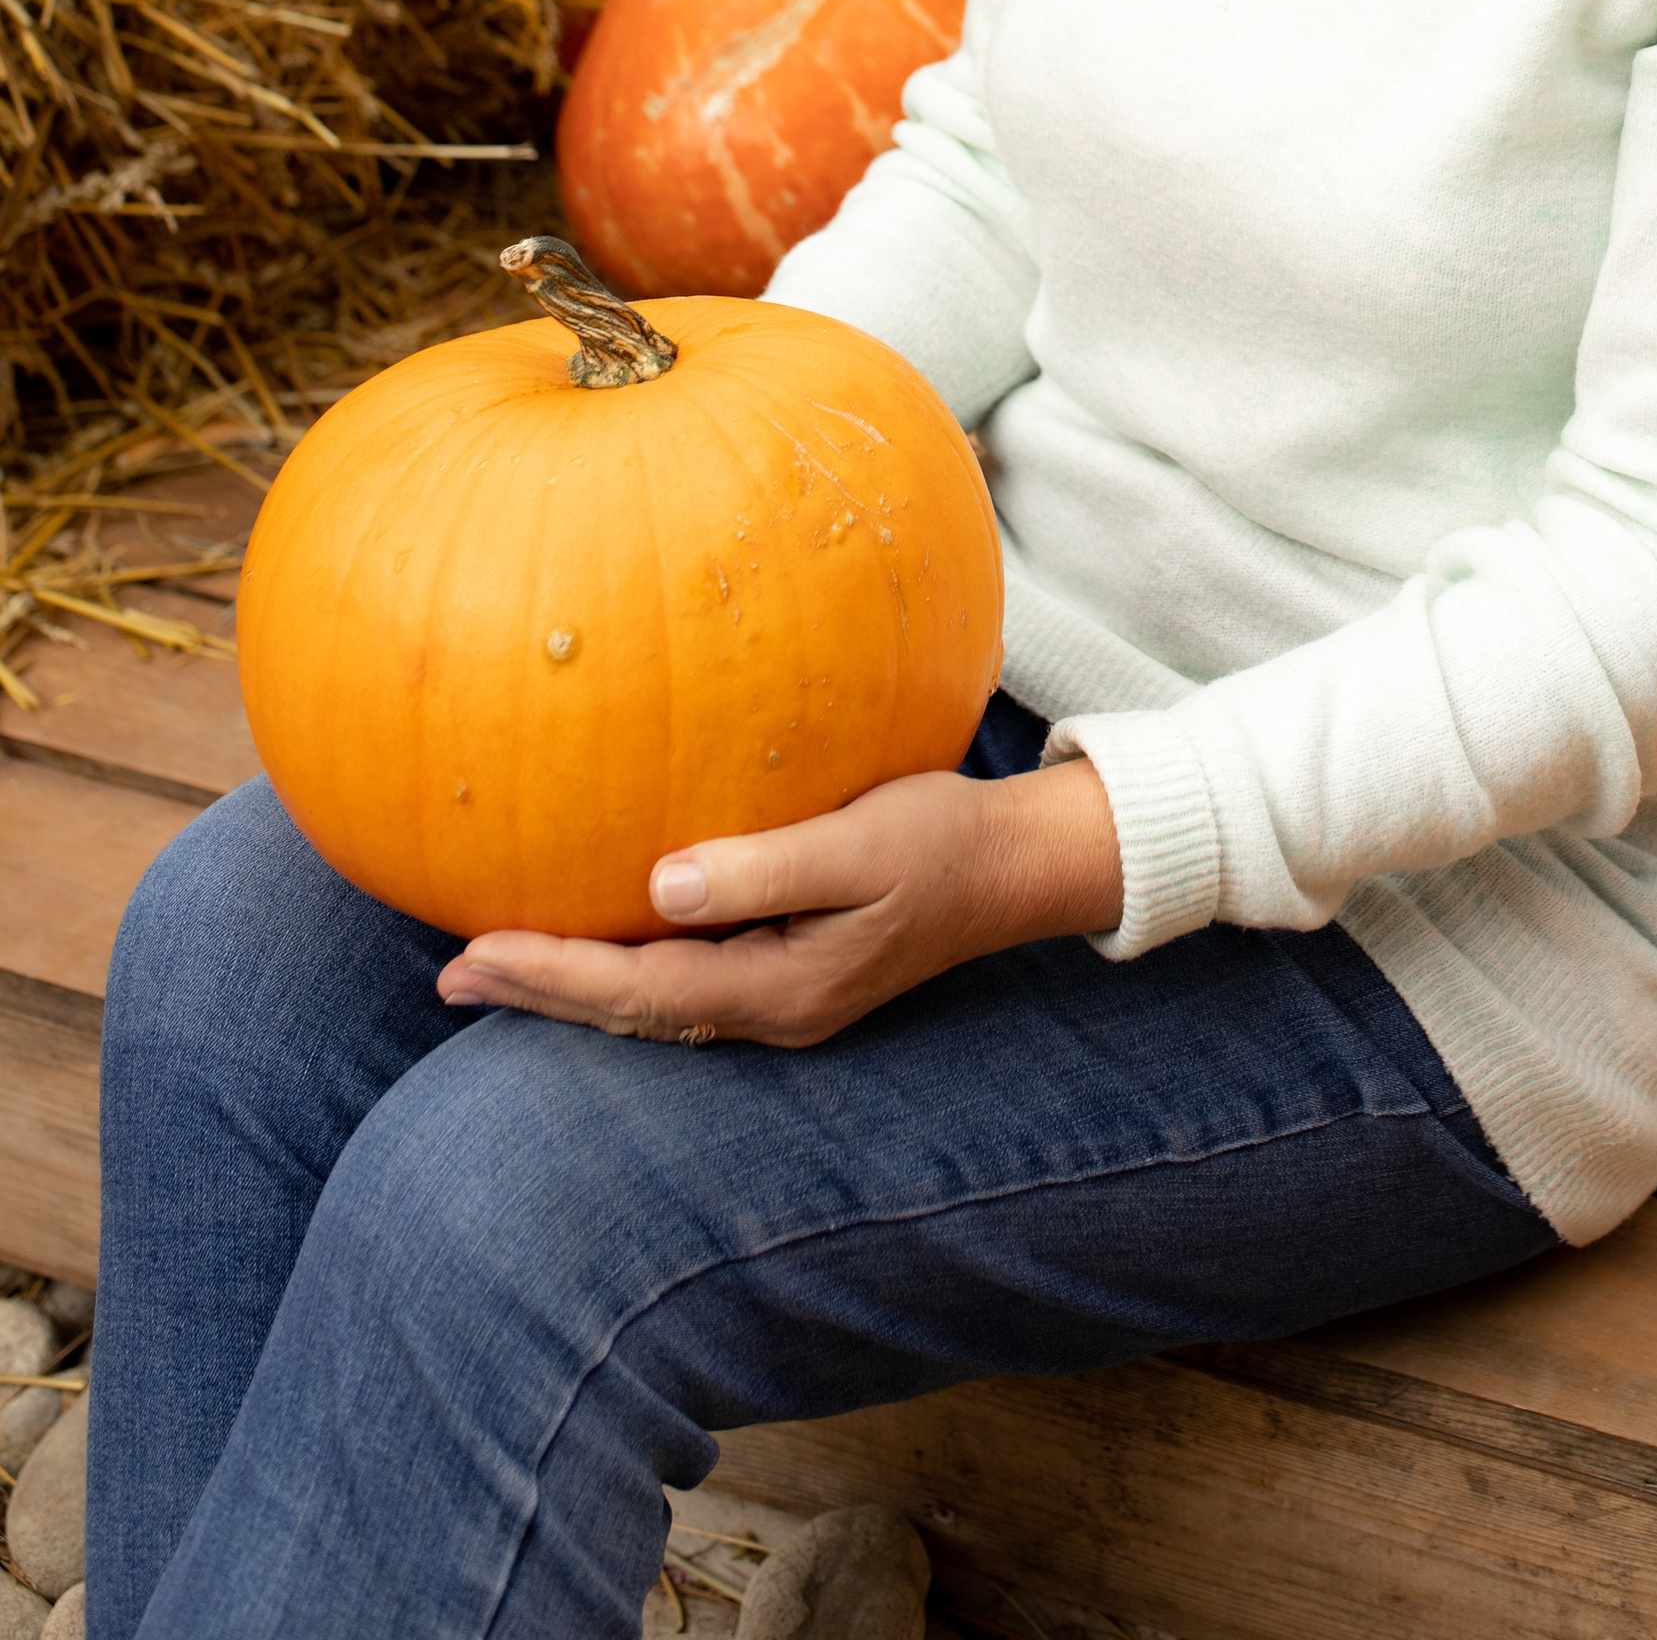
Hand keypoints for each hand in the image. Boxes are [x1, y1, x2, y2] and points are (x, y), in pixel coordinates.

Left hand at [434, 755, 1124, 1050]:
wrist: (1012, 868)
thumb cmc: (943, 840)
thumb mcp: (861, 844)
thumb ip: (766, 869)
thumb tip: (662, 886)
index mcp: (782, 990)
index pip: (640, 991)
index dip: (553, 974)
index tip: (475, 954)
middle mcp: (771, 1010)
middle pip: (630, 1012)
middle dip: (539, 994)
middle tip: (448, 976)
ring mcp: (778, 996)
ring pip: (648, 1003)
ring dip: (568, 985)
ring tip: (489, 966)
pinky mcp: (784, 970)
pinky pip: (678, 978)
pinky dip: (617, 964)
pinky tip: (590, 936)